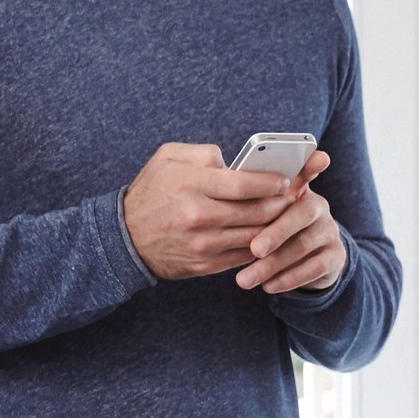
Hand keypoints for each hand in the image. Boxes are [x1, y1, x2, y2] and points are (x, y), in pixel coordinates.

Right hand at [121, 143, 298, 279]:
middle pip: (256, 212)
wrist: (125, 237)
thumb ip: (205, 152)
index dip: (270, 182)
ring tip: (285, 215)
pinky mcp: (205, 265)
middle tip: (293, 197)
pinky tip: (266, 235)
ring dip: (275, 226)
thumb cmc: (151, 191)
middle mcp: (199, 216)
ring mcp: (203, 244)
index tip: (284, 179)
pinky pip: (243, 255)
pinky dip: (259, 246)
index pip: (243, 183)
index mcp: (191, 184)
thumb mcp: (169, 157)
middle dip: (281, 204)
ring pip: (254, 236)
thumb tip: (237, 161)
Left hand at [233, 150, 344, 294]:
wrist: (305, 262)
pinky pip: (315, 267)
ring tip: (246, 278)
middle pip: (301, 213)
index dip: (309, 166)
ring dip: (274, 263)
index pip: (303, 173)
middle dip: (276, 232)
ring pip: (304, 244)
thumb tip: (222, 193)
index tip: (311, 164)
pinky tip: (269, 286)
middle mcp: (318, 207)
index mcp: (298, 190)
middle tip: (253, 249)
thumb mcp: (261, 215)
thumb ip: (249, 202)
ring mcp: (329, 231)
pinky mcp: (335, 256)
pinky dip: (289, 278)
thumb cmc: (272, 231)